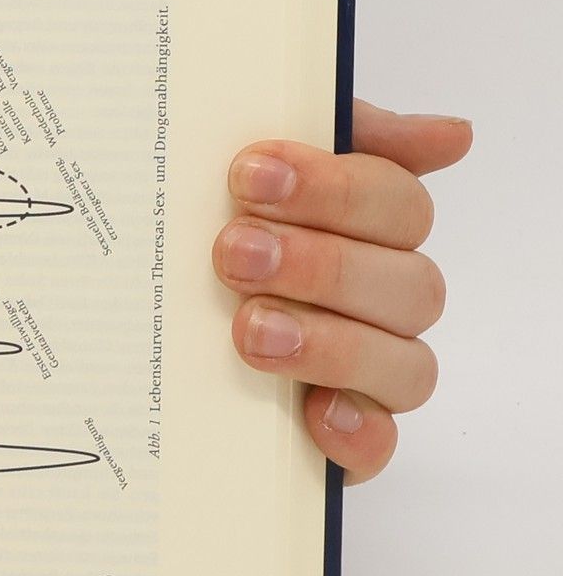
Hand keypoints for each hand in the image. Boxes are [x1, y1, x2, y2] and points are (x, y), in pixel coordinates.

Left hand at [212, 98, 471, 481]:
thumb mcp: (245, 169)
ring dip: (330, 342)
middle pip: (409, 284)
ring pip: (405, 364)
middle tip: (232, 252)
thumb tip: (453, 135)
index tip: (247, 174)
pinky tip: (314, 411)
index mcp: (367, 229)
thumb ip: (329, 129)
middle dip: (321, 263)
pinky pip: (379, 446)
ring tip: (250, 328)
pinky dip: (357, 431)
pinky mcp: (341, 438)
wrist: (122, 331)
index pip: (398, 202)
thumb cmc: (204, 230)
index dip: (333, 187)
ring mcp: (368, 374)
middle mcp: (380, 301)